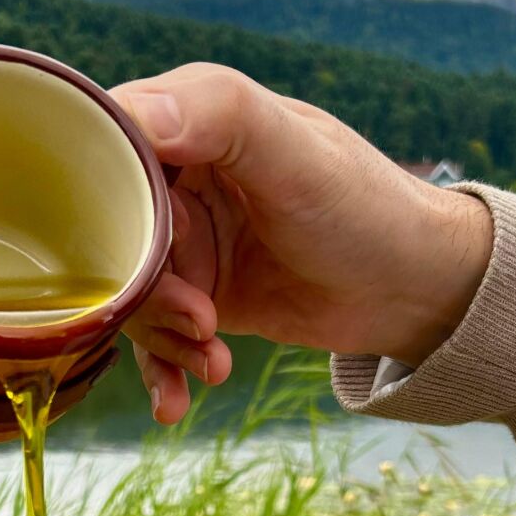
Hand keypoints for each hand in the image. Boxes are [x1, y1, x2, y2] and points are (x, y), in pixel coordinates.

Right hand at [110, 64, 494, 422]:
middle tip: (200, 317)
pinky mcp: (199, 294)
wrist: (417, 290)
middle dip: (146, 288)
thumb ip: (220, 117)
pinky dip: (164, 367)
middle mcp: (177, 175)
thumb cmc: (367, 207)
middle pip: (111, 231)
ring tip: (214, 356)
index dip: (98, 194)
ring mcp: (186, 240)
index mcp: (189, 117)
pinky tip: (177, 401)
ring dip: (164, 336)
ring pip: (130, 291)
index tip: (113, 245)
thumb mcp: (296, 154)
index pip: (103, 144)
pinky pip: (154, 334)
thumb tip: (133, 114)